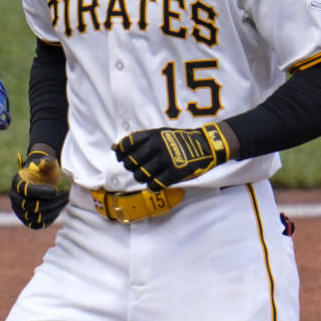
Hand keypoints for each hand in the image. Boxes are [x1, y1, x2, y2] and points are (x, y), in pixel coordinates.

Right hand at [9, 149, 68, 228]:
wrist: (41, 179)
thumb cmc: (44, 170)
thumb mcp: (46, 163)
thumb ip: (47, 162)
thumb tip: (48, 162)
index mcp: (17, 182)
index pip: (27, 191)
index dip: (41, 192)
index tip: (56, 190)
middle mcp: (14, 198)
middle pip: (31, 206)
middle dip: (51, 202)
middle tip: (65, 196)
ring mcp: (19, 210)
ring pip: (35, 217)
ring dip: (53, 211)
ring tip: (64, 202)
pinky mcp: (26, 220)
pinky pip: (37, 225)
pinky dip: (49, 219)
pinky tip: (58, 210)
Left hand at [113, 124, 231, 190]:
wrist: (206, 145)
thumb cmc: (180, 141)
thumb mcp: (160, 134)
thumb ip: (140, 140)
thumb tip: (114, 148)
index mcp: (153, 135)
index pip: (127, 144)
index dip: (121, 153)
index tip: (123, 157)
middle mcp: (157, 146)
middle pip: (131, 163)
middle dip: (133, 168)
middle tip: (140, 168)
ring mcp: (165, 160)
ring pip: (141, 176)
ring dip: (143, 178)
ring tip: (150, 176)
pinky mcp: (174, 173)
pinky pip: (154, 185)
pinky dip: (153, 187)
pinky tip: (156, 184)